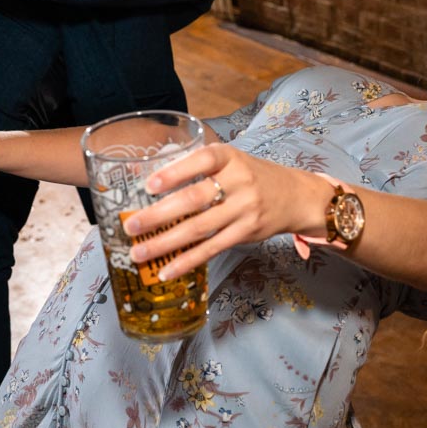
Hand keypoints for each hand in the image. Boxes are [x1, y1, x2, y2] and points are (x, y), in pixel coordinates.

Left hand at [122, 144, 331, 279]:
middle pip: (195, 198)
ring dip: (166, 243)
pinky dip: (187, 261)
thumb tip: (147, 177)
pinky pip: (212, 249)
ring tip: (139, 252)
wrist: (295, 196)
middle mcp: (239, 182)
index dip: (176, 172)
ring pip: (199, 228)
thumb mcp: (231, 161)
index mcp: (230, 158)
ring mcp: (244, 210)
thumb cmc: (253, 176)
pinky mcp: (246, 233)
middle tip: (131, 226)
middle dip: (159, 214)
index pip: (202, 161)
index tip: (149, 185)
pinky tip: (167, 270)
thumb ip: (198, 167)